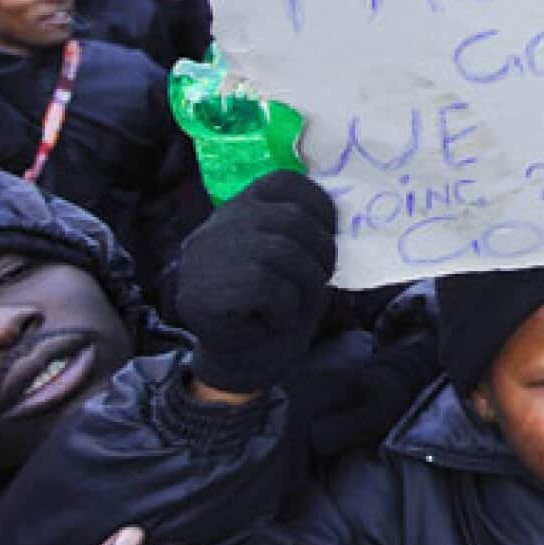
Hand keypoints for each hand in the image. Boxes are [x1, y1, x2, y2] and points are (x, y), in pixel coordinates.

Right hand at [176, 171, 336, 394]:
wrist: (239, 362)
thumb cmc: (275, 310)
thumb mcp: (295, 264)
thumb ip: (306, 236)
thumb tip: (340, 224)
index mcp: (243, 209)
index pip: (284, 182)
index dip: (320, 205)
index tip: (331, 233)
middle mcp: (222, 223)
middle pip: (294, 220)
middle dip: (323, 254)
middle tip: (320, 282)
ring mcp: (208, 254)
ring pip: (285, 253)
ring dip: (307, 286)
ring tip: (295, 306)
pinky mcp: (203, 289)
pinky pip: (270, 288)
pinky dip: (286, 310)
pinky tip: (274, 320)